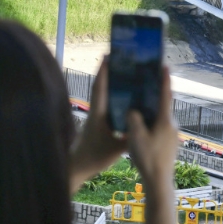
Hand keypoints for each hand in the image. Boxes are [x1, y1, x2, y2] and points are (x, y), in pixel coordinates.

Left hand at [69, 57, 126, 193]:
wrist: (78, 167)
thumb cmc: (95, 157)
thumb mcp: (116, 149)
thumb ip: (129, 138)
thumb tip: (145, 126)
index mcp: (98, 114)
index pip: (100, 89)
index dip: (104, 72)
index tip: (108, 56)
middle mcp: (95, 111)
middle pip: (101, 86)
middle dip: (108, 72)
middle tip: (119, 58)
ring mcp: (95, 116)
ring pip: (102, 95)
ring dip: (109, 82)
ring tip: (122, 71)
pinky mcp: (96, 123)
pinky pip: (105, 104)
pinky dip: (112, 95)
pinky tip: (122, 95)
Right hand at [126, 66, 178, 184]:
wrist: (159, 181)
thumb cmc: (148, 157)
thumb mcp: (135, 136)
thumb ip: (133, 119)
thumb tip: (132, 111)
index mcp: (165, 120)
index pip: (165, 94)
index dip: (164, 79)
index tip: (164, 65)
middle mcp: (172, 125)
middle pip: (164, 104)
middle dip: (157, 92)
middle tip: (148, 80)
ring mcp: (172, 135)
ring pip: (161, 116)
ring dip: (153, 108)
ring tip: (141, 100)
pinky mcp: (169, 143)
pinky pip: (160, 126)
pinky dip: (152, 120)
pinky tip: (142, 123)